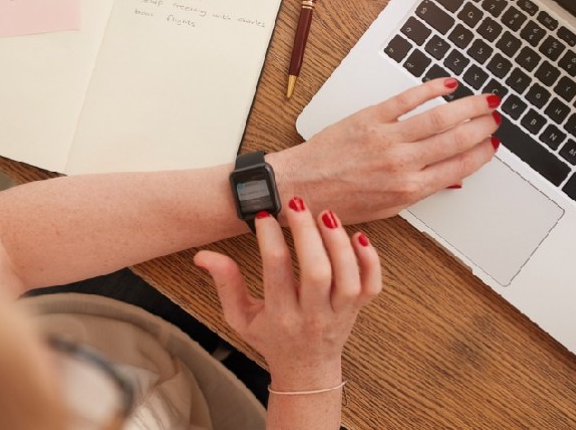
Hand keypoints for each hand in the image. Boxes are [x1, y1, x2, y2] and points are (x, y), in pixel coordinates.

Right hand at [194, 197, 380, 388]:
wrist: (306, 372)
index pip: (276, 271)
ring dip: (338, 242)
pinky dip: (371, 261)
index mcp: (280, 316)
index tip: (264, 215)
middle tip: (296, 204)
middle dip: (306, 233)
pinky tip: (359, 236)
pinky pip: (371, 286)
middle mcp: (312, 315)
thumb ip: (225, 284)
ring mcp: (339, 313)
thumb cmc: (272, 339)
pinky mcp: (358, 310)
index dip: (270, 238)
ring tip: (326, 214)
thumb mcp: (240, 317)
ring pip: (347, 277)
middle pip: (316, 271)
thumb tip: (204, 256)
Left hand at [269, 77, 500, 223]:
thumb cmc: (338, 201)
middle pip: (456, 139)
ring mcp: (387, 138)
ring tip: (484, 100)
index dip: (482, 153)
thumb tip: (450, 178)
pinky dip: (431, 88)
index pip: (460, 167)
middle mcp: (402, 163)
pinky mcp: (370, 118)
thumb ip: (420, 190)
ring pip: (440, 117)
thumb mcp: (385, 209)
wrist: (300, 186)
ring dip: (468, 106)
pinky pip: (408, 99)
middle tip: (495, 118)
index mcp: (409, 189)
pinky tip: (447, 83)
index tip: (494, 144)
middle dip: (482, 127)